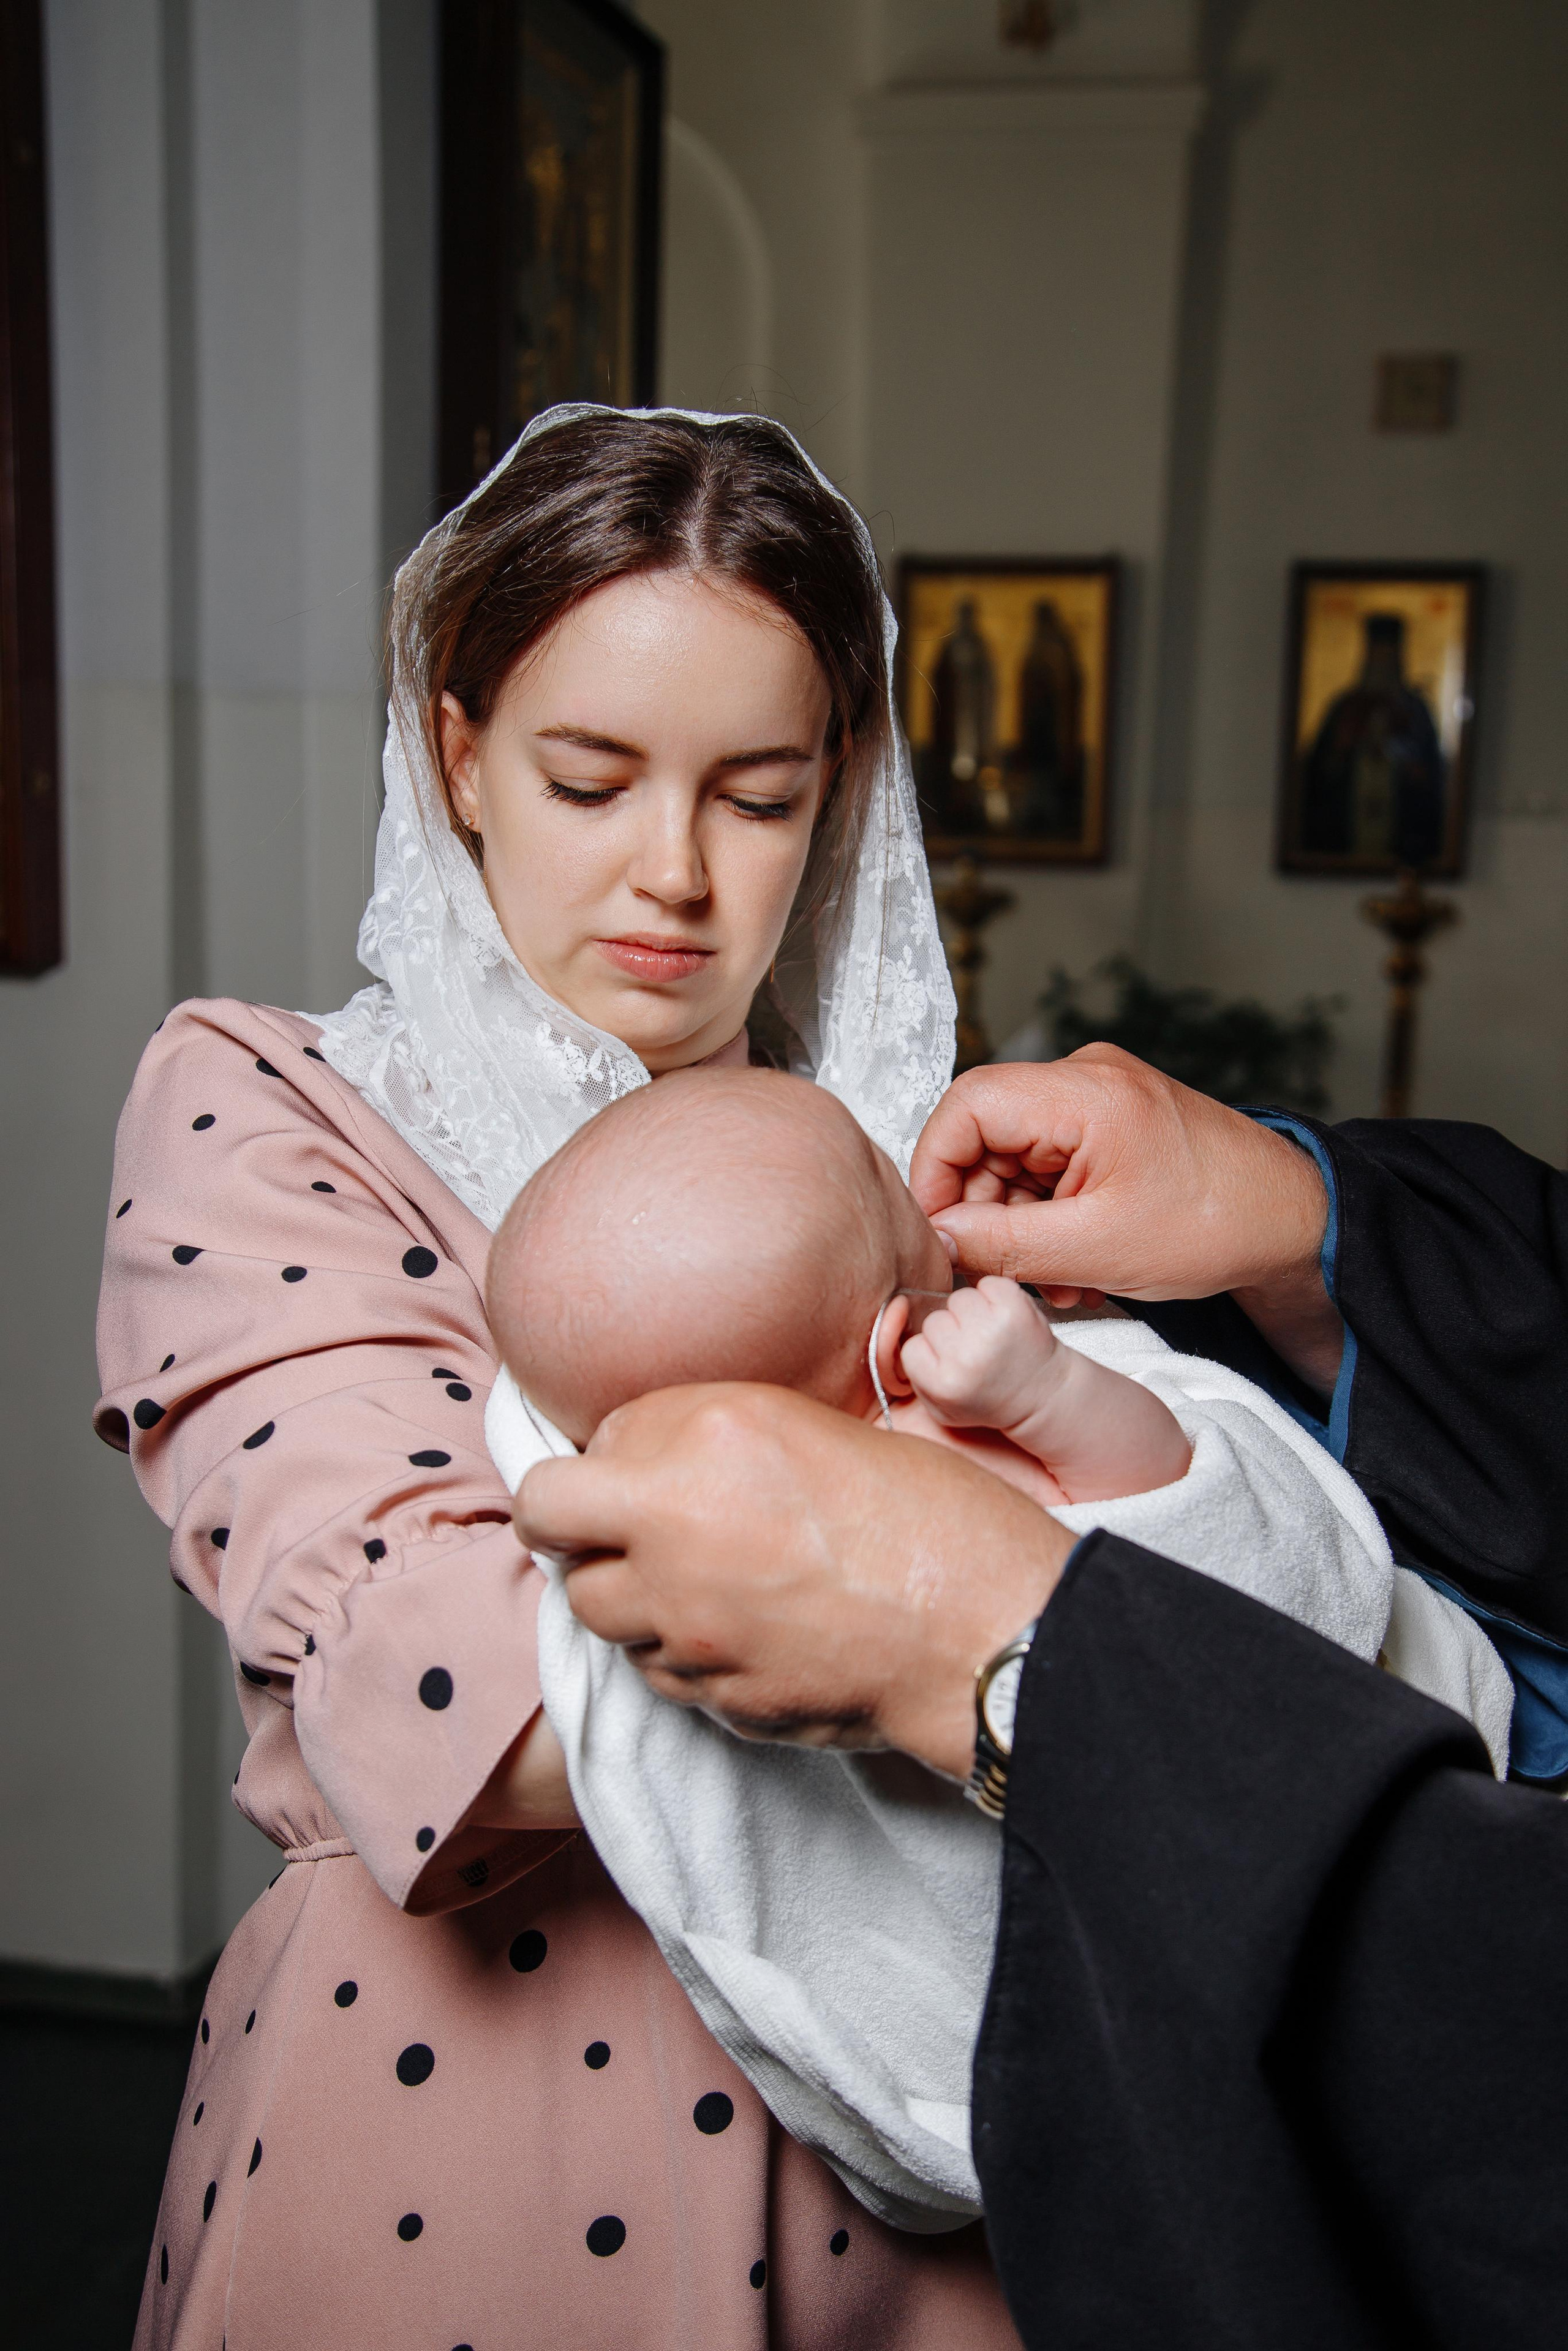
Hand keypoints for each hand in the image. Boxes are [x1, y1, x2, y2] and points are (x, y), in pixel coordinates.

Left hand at [514, 1383, 1073, 1782]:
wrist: (988, 1631)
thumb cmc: (927, 1516)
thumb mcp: (806, 1426)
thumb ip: (702, 1437)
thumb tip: (636, 1461)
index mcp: (703, 1443)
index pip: (569, 1464)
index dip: (598, 1468)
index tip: (628, 1473)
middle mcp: (675, 1534)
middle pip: (555, 1541)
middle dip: (580, 1532)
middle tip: (628, 1526)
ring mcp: (689, 1626)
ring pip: (600, 1614)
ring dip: (628, 1593)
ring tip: (697, 1577)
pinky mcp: (715, 1698)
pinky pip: (659, 1671)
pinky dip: (679, 1652)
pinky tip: (741, 1629)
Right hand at [900, 1276, 1060, 1434]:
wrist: (1043, 1394)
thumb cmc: (987, 1399)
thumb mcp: (941, 1407)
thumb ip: (910, 1373)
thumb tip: (892, 1321)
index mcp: (945, 1383)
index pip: (912, 1346)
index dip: (931, 1354)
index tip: (952, 1367)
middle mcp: (968, 1356)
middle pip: (934, 1320)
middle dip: (951, 1332)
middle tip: (975, 1352)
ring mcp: (993, 1328)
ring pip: (958, 1298)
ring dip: (972, 1313)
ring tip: (990, 1336)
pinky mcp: (1016, 1306)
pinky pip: (988, 1284)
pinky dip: (995, 1297)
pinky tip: (1005, 1321)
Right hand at [909, 1047, 1341, 1390]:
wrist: (1295, 1222)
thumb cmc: (1217, 1224)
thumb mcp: (1096, 1249)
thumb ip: (1003, 1243)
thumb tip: (937, 1239)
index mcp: (1084, 1092)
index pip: (966, 1107)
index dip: (936, 1172)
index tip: (939, 1234)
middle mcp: (1084, 1080)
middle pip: (985, 1136)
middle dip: (984, 1212)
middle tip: (1002, 1275)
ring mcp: (1097, 1102)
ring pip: (1013, 1160)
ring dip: (1018, 1227)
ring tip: (1055, 1281)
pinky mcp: (1109, 1128)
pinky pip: (1047, 1169)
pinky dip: (1047, 1220)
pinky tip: (1073, 1265)